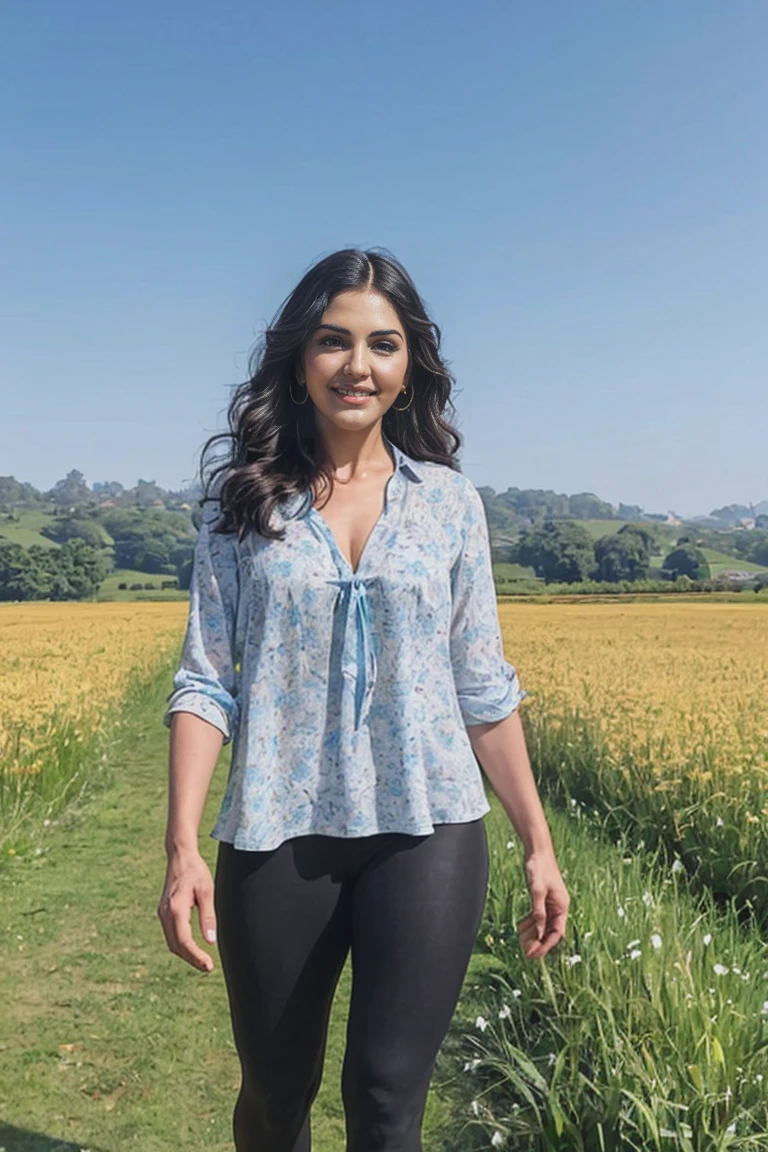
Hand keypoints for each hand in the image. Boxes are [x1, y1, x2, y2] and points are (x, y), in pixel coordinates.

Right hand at [157, 849, 216, 972]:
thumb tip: (211, 941)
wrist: (180, 856)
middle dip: (191, 959)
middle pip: (176, 945)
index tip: (208, 965)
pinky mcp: (164, 912)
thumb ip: (208, 916)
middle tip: (208, 967)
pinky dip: (181, 944)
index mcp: (176, 909)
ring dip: (186, 954)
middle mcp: (165, 913)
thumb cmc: (195, 871)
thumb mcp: (206, 891)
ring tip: (202, 961)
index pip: (184, 940)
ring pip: (172, 942)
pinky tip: (193, 948)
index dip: (195, 956)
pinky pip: (171, 934)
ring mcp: (162, 913)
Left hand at [517, 849, 569, 959]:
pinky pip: (537, 915)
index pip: (556, 933)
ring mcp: (550, 903)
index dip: (546, 945)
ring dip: (533, 935)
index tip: (535, 955)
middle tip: (526, 954)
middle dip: (539, 943)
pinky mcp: (542, 898)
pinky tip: (520, 929)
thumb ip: (538, 912)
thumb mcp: (537, 891)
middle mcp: (558, 907)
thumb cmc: (540, 868)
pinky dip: (529, 923)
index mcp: (562, 907)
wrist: (538, 851)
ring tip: (522, 944)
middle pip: (549, 931)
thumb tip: (538, 932)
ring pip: (542, 924)